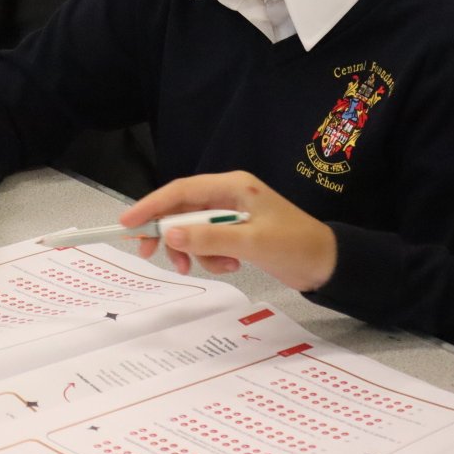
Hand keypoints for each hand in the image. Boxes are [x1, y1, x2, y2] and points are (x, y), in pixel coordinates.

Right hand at [121, 171, 337, 291]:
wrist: (325, 263)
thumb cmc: (294, 245)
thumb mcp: (250, 242)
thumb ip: (209, 238)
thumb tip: (170, 234)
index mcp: (233, 186)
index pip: (181, 190)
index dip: (152, 205)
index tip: (128, 223)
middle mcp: (229, 195)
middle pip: (182, 210)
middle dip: (170, 234)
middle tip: (150, 255)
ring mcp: (232, 215)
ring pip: (193, 230)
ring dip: (195, 252)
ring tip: (217, 268)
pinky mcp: (236, 233)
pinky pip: (208, 243)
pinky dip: (211, 257)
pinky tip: (232, 267)